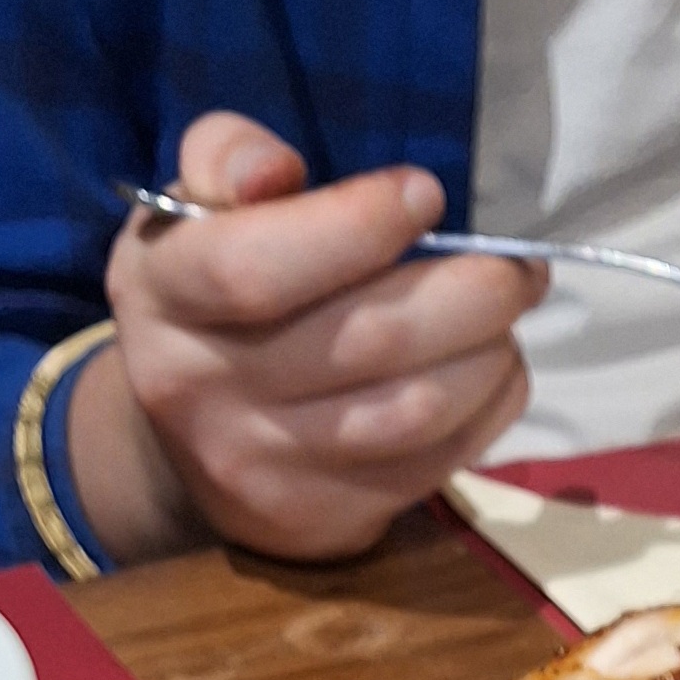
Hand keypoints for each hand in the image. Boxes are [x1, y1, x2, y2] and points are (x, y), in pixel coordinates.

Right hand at [75, 112, 543, 566]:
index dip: (357, 226)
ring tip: (508, 310)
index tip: (426, 194)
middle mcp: (202, 390)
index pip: (256, 267)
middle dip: (470, 292)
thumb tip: (273, 170)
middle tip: (517, 262)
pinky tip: (492, 367)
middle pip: (367, 340)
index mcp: (162, 293)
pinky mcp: (326, 519)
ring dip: (490, 353)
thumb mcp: (192, 211)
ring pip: (414, 409)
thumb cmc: (212, 292)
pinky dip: (489, 406)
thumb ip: (226, 159)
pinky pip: (437, 460)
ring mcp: (266, 467)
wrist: (192, 441)